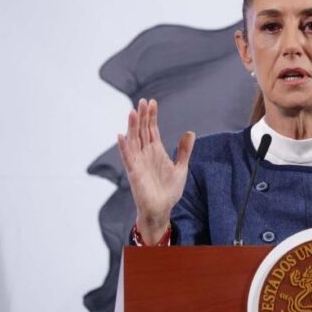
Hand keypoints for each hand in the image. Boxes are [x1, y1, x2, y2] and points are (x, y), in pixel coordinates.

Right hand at [117, 99, 194, 243]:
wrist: (162, 209)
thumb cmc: (169, 190)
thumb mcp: (181, 167)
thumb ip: (184, 150)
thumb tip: (190, 132)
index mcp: (156, 151)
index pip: (152, 129)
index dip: (151, 116)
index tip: (152, 102)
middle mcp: (145, 154)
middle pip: (142, 131)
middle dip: (142, 116)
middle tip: (143, 101)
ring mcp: (138, 162)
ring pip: (134, 140)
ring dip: (132, 127)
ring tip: (132, 111)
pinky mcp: (134, 173)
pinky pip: (128, 158)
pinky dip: (124, 147)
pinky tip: (121, 136)